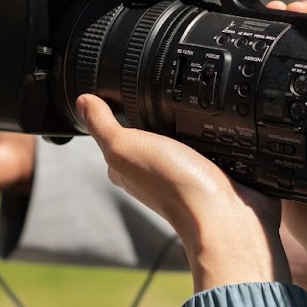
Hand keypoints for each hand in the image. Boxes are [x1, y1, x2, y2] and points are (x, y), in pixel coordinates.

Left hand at [76, 94, 286, 292]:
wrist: (223, 214)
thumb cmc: (172, 185)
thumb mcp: (125, 147)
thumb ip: (102, 125)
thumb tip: (82, 101)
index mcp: (125, 167)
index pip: (112, 135)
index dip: (115, 112)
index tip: (122, 92)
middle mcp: (150, 173)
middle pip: (145, 137)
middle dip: (151, 117)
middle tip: (159, 97)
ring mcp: (181, 175)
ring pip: (175, 143)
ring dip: (181, 127)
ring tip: (185, 109)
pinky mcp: (208, 174)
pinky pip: (201, 150)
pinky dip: (204, 138)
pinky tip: (208, 129)